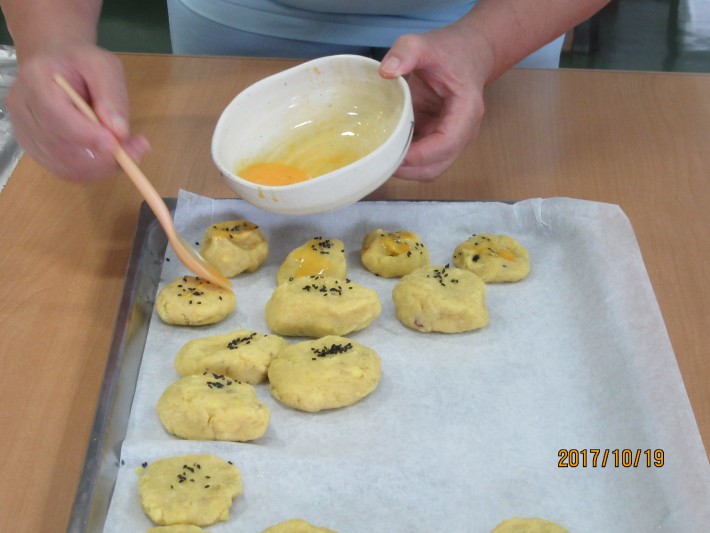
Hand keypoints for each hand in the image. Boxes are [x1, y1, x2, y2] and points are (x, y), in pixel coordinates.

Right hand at [7, 43, 148, 181]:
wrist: (56, 65)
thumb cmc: (80, 63)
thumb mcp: (103, 65)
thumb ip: (112, 95)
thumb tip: (119, 132)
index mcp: (35, 81)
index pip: (55, 116)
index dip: (86, 136)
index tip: (116, 145)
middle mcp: (23, 110)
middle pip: (60, 148)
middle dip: (102, 158)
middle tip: (136, 153)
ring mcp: (26, 133)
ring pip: (65, 166)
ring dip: (101, 167)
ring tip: (128, 152)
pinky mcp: (36, 150)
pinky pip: (66, 171)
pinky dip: (93, 171)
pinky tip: (110, 158)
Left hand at [379, 27, 492, 181]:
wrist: (468, 53)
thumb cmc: (449, 51)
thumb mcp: (425, 43)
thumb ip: (406, 51)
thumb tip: (386, 72)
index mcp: (466, 112)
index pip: (446, 144)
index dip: (419, 155)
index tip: (391, 153)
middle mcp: (463, 132)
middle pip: (436, 166)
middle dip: (408, 169)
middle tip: (378, 160)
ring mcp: (452, 139)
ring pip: (429, 168)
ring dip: (405, 169)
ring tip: (379, 158)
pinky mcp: (438, 140)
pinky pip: (422, 160)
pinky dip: (404, 161)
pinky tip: (385, 150)